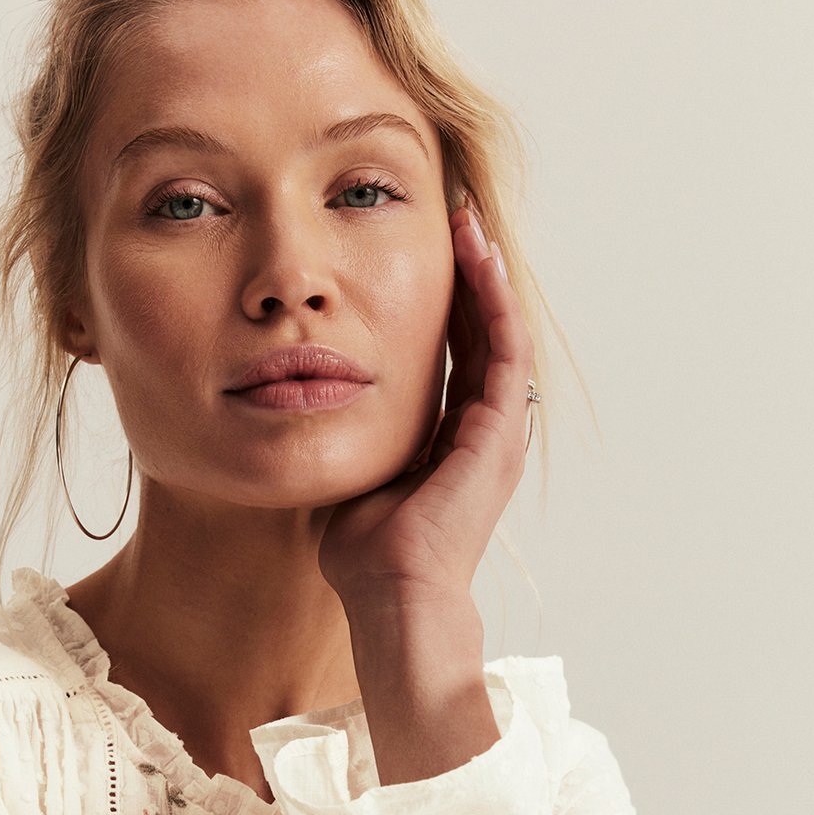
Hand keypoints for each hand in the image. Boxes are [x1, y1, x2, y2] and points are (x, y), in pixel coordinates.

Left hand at [316, 203, 534, 608]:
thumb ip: (350, 437)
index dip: (443, 306)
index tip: (421, 258)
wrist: (392, 593)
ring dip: (487, 277)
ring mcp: (497, 433)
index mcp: (453, 445)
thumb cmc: (365, 555)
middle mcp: (485, 435)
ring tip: (469, 225)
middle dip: (468, 278)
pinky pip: (503, 348)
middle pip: (481, 336)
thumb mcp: (354, 474)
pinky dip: (494, 301)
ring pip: (500, 333)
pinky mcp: (498, 432)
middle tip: (453, 222)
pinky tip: (478, 259)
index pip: (454, 358)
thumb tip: (310, 407)